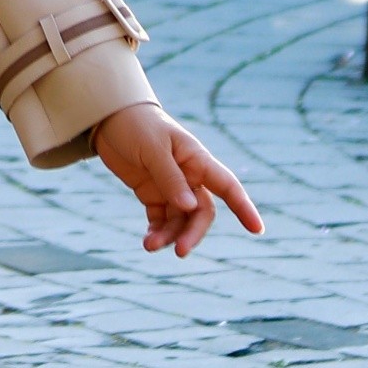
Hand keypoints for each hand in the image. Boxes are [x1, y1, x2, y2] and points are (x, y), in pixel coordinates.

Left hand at [96, 105, 264, 258]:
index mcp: (197, 159)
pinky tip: (148, 241)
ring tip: (149, 246)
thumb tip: (189, 207)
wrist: (109, 117)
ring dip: (169, 236)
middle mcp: (189, 176)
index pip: (228, 186)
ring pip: (180, 220)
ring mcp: (171, 187)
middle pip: (201, 212)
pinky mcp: (152, 194)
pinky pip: (160, 220)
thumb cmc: (136, 125)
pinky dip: (157, 232)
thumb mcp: (152, 149)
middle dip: (193, 233)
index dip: (244, 207)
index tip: (258, 230)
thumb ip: (170, 178)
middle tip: (180, 251)